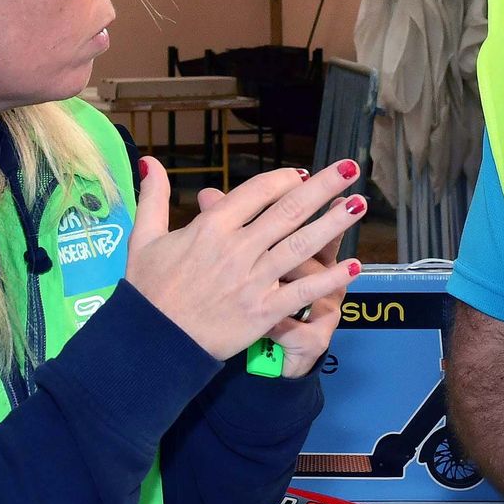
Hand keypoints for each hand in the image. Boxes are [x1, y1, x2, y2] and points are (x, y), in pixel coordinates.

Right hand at [122, 157, 363, 360]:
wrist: (153, 342)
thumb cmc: (147, 291)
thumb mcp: (144, 238)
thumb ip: (153, 197)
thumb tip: (149, 160)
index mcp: (211, 226)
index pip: (257, 192)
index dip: (283, 180)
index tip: (301, 174)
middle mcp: (237, 248)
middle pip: (288, 210)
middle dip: (322, 187)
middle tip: (349, 168)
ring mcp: (253, 280)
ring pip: (302, 245)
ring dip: (334, 224)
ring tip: (359, 205)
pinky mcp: (263, 311)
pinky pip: (302, 291)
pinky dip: (329, 278)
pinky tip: (353, 265)